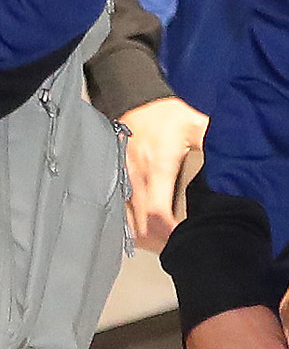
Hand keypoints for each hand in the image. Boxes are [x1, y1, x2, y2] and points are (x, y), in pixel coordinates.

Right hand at [120, 96, 208, 251]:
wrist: (135, 101)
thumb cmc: (168, 116)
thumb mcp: (196, 124)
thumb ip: (212, 144)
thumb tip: (232, 163)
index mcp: (158, 167)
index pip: (158, 212)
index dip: (170, 232)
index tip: (186, 238)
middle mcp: (137, 177)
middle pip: (142, 225)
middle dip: (159, 241)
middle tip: (180, 246)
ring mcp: (123, 180)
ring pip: (129, 221)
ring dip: (146, 236)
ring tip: (165, 242)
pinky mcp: (117, 180)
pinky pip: (122, 211)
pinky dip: (134, 225)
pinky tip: (148, 230)